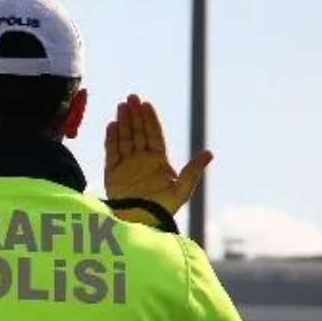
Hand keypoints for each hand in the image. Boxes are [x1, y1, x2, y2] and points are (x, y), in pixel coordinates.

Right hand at [105, 94, 211, 216]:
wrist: (139, 223)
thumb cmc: (162, 209)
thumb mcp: (182, 189)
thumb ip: (193, 170)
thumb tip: (210, 153)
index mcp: (159, 161)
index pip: (154, 134)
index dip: (150, 119)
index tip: (146, 104)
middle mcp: (142, 160)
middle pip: (139, 132)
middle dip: (135, 115)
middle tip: (131, 97)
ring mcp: (127, 165)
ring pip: (125, 138)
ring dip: (123, 122)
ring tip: (121, 106)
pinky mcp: (113, 173)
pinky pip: (111, 151)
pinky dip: (111, 138)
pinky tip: (112, 125)